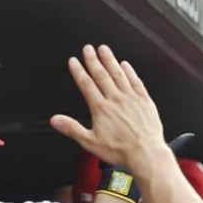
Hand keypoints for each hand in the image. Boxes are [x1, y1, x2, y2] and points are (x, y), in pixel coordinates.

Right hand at [51, 45, 169, 172]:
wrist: (145, 153)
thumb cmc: (121, 150)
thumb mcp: (91, 143)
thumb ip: (72, 129)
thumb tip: (56, 120)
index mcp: (101, 109)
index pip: (86, 84)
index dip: (78, 71)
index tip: (74, 61)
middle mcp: (115, 100)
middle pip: (101, 75)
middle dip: (92, 60)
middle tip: (87, 49)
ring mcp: (131, 98)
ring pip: (118, 74)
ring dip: (110, 60)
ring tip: (103, 49)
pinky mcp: (144, 100)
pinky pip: (135, 81)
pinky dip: (130, 71)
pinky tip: (125, 65)